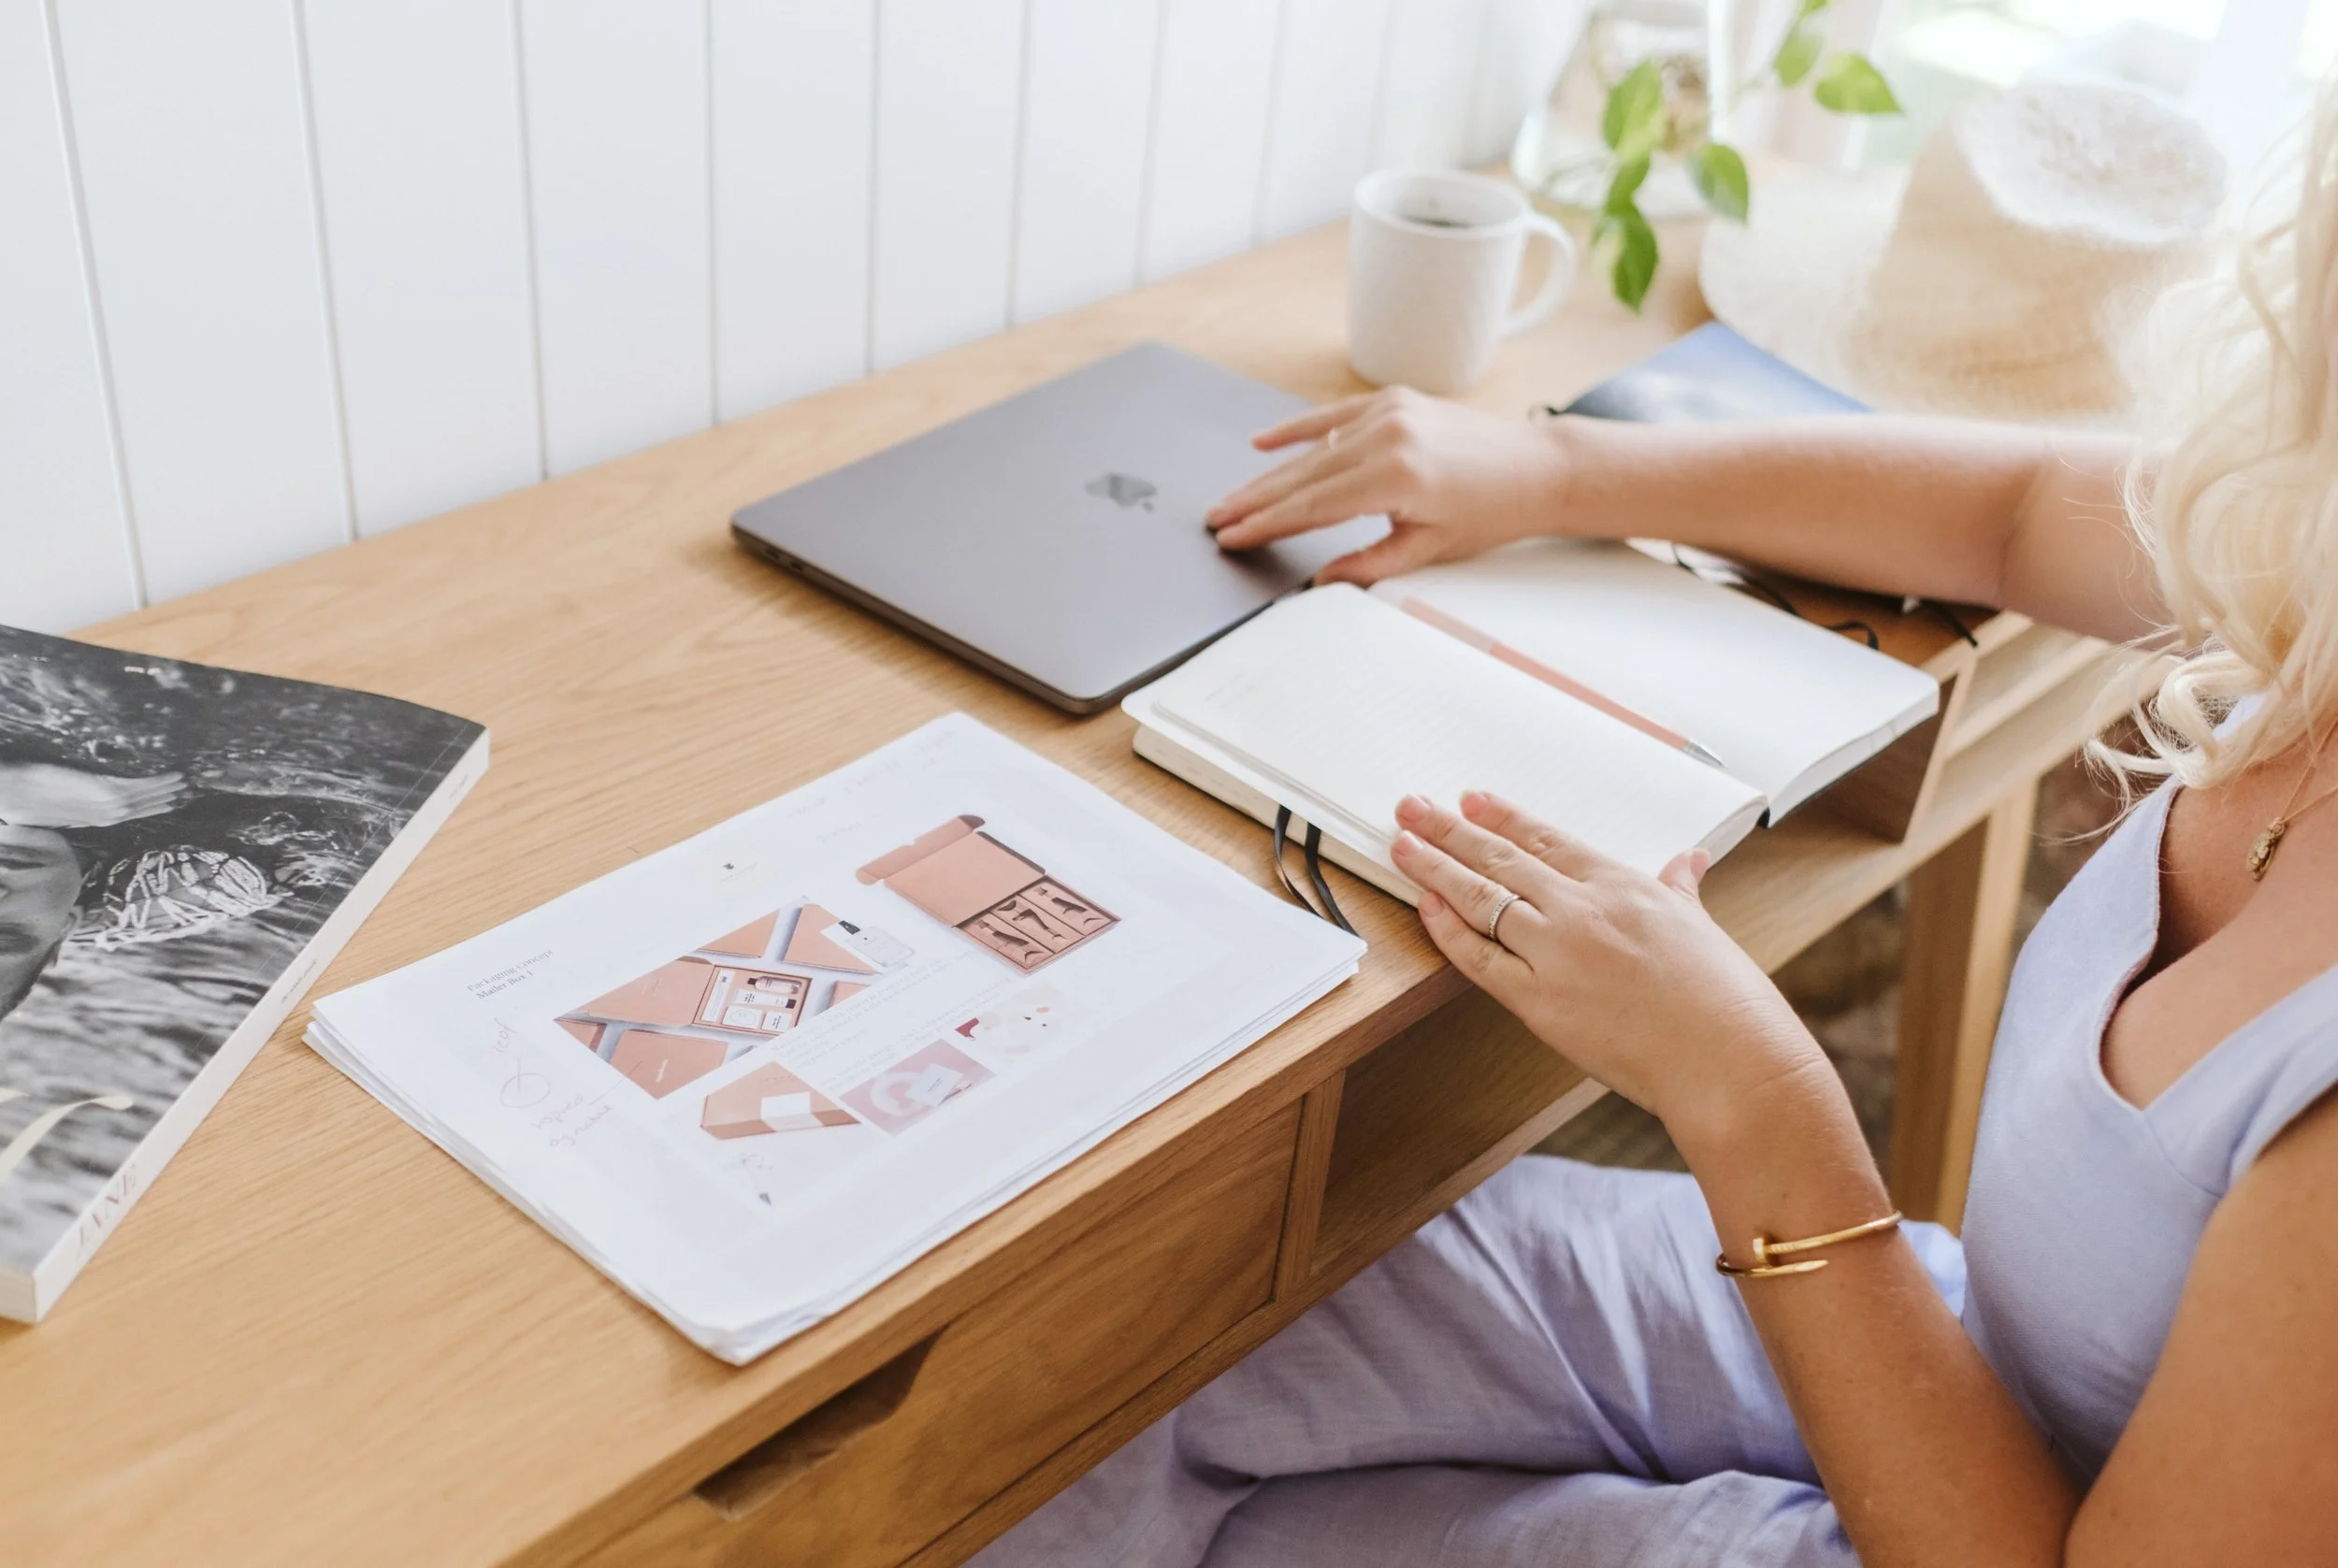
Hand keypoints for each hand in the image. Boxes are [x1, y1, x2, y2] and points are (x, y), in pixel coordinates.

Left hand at [0, 762, 186, 828]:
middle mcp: (103, 816)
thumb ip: (64, 809)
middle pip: (141, 808)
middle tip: (186, 793)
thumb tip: (69, 803)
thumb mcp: (43, 810)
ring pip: (145, 797)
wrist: (11, 791)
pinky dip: (159, 781)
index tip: (167, 805)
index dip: (148, 810)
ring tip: (185, 781)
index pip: (126, 815)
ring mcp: (105, 804)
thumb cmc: (20, 800)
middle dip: (164, 801)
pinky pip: (140, 786)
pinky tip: (173, 775)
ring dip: (167, 789)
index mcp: (90, 820)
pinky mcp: (104, 789)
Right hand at [1206, 388, 1574, 584]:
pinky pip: (1332, 417)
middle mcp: (1387, 437)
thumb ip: (1368, 565)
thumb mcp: (1429, 549)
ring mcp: (1389, 413)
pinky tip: (1262, 442)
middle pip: (1303, 477)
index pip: (1313, 508)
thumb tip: (1319, 582)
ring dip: (1270, 474)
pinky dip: (1298, 430)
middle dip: (1255, 500)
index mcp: (1395, 478)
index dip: (1268, 525)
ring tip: (1234, 496)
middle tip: (1216, 518)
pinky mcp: (1393, 400)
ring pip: (1312, 450)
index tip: (1234, 537)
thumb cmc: (1492, 511)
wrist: (1537, 466)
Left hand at [1388, 791, 1828, 1138]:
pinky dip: (1448, 930)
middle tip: (1412, 807)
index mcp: (1622, 885)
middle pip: (1501, 859)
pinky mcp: (1540, 1002)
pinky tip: (1426, 906)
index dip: (1502, 818)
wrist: (1728, 1060)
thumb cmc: (1724, 1000)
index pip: (1546, 840)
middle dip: (1449, 830)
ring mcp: (1557, 952)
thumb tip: (1689, 860)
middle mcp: (1582, 909)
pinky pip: (1480, 958)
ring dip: (1434, 868)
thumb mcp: (1702, 926)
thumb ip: (1681, 889)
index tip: (1469, 800)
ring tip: (1401, 845)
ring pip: (1481, 898)